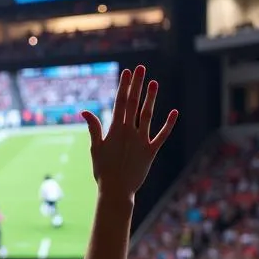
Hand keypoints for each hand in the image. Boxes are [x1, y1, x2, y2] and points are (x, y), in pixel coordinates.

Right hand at [83, 65, 176, 200]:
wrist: (116, 190)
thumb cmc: (103, 171)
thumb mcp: (95, 149)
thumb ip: (93, 128)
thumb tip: (85, 111)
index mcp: (114, 130)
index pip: (120, 103)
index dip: (124, 86)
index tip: (127, 72)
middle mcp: (128, 132)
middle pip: (133, 104)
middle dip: (137, 85)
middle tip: (141, 68)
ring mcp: (141, 140)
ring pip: (147, 115)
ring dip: (151, 98)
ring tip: (154, 82)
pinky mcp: (151, 151)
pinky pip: (162, 135)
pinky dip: (169, 124)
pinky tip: (174, 111)